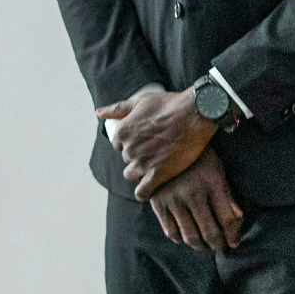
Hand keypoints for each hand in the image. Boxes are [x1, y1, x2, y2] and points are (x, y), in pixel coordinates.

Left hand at [97, 85, 216, 199]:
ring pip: (131, 175)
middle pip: (127, 159)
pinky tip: (150, 189)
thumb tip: (98, 113)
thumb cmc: (169, 105)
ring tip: (155, 166)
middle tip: (154, 151)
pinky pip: (143, 191)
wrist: (195, 114)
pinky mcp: (158, 174)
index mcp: (123, 131)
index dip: (131, 143)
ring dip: (140, 172)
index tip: (143, 141)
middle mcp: (129, 148)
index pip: (118, 144)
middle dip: (137, 156)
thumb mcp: (140, 101)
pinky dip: (144, 192)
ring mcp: (142, 163)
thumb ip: (117, 109)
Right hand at [148, 146, 243, 251]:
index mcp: (212, 183)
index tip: (234, 243)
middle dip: (218, 245)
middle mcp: (192, 193)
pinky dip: (180, 239)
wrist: (163, 142)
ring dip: (200, 245)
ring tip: (204, 245)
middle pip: (210, 232)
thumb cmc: (197, 156)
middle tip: (221, 248)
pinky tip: (186, 237)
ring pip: (189, 236)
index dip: (233, 236)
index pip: (228, 220)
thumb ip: (227, 194)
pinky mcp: (158, 202)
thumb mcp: (217, 168)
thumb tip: (238, 217)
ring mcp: (173, 199)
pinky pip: (170, 231)